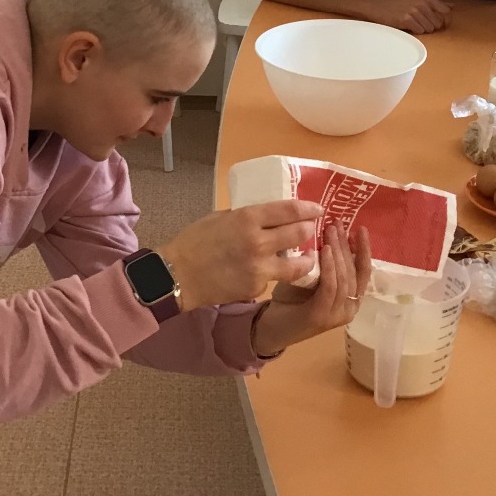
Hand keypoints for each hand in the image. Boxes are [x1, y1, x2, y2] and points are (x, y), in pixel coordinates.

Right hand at [161, 200, 322, 310]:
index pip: (289, 211)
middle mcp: (258, 242)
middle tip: (311, 230)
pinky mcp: (256, 287)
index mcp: (247, 218)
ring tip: (307, 258)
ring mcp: (259, 268)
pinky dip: (275, 274)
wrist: (177, 274)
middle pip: (299, 234)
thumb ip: (245, 217)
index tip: (318, 209)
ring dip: (306, 259)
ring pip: (297, 264)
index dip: (308, 209)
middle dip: (309, 231)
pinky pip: (273, 278)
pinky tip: (270, 272)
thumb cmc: (194, 241)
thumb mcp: (220, 217)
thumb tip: (268, 217)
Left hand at [251, 225, 373, 355]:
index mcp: (351, 299)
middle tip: (338, 224)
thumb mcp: (310, 277)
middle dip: (347, 245)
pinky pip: (331, 287)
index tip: (360, 228)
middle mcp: (349, 308)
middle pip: (354, 271)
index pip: (364, 271)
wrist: (270, 328)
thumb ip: (322, 262)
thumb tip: (327, 231)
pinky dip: (329, 267)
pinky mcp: (321, 315)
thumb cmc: (291, 300)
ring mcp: (336, 314)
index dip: (364, 249)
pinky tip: (324, 250)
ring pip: (344, 278)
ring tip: (330, 232)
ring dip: (338, 252)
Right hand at [370, 0, 452, 34]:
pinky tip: (409, 26)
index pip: (445, 11)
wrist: (382, 8)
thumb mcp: (420, 1)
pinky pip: (420, 31)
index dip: (442, 19)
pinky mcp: (407, 19)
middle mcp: (421, 3)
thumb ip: (437, 4)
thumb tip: (452, 7)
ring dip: (422, 29)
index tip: (434, 20)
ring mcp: (414, 11)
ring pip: (429, 28)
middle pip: (438, 23)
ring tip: (414, 24)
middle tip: (419, 22)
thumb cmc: (403, 6)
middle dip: (430, 25)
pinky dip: (416, 31)